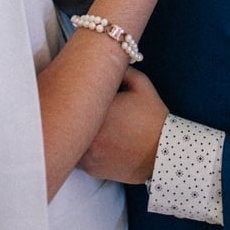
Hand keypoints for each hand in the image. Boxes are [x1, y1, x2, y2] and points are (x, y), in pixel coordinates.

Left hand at [79, 68, 167, 183]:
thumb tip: (104, 61)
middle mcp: (89, 133)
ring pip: (69, 138)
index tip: (76, 85)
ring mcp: (88, 153)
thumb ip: (121, 70)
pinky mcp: (90, 168)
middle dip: (69, 109)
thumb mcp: (140, 83)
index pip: (74, 95)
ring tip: (80, 120)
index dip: (73, 89)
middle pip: (67, 117)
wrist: (162, 152)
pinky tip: (89, 138)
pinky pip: (75, 156)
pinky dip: (78, 148)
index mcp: (99, 109)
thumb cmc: (151, 115)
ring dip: (72, 130)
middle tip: (73, 101)